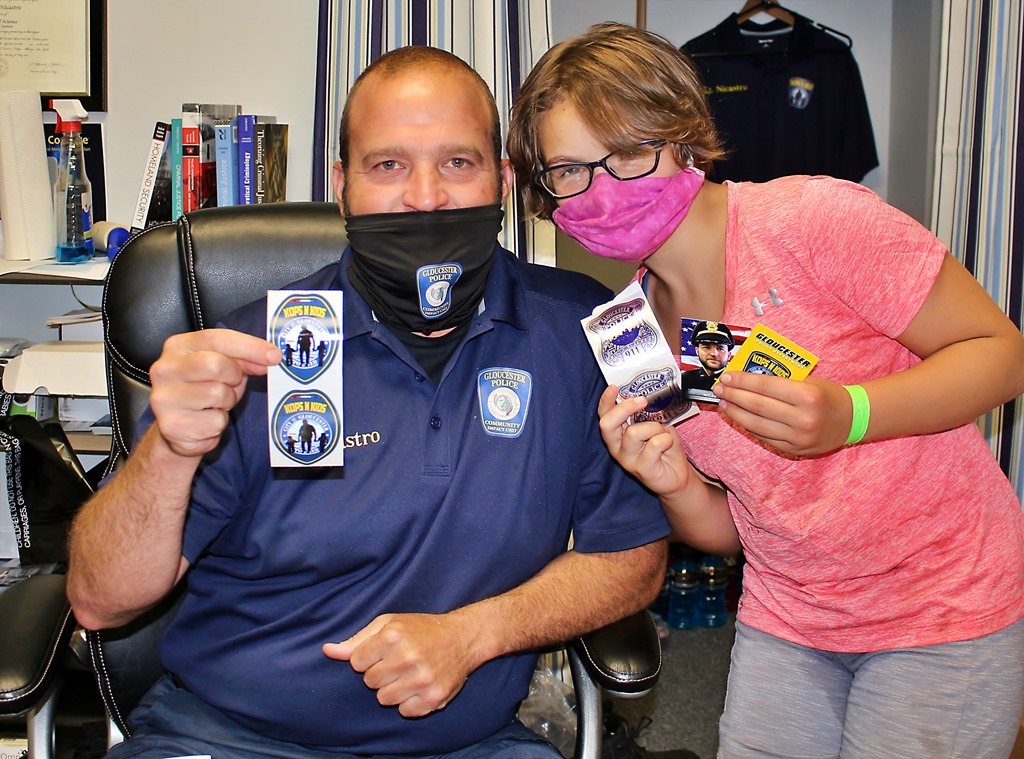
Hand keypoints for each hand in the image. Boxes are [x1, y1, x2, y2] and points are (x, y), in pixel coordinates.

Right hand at [148, 329, 280, 457]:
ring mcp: (165, 398)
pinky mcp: (171, 425)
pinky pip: (215, 422)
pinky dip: (219, 423)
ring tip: (215, 403)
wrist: (177, 427)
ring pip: (217, 395)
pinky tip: (206, 421)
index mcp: (177, 347)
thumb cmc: (202, 390)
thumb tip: (269, 358)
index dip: (249, 346)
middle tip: (231, 384)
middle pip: (216, 365)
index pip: (216, 339)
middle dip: (233, 377)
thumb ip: (243, 359)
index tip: (274, 356)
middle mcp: (165, 369)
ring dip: (226, 402)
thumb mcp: (222, 367)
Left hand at [322, 613, 474, 717]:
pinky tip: (419, 685)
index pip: (356, 663)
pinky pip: (404, 711)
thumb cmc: (420, 629)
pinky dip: (409, 702)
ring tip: (408, 674)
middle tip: (398, 662)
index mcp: (392, 637)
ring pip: (384, 700)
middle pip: (369, 682)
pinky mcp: (433, 697)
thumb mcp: (388, 624)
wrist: (462, 638)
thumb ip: (356, 640)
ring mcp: (421, 679)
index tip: (383, 652)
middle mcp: (407, 657)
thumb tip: (327, 651)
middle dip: (380, 674)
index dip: (368, 658)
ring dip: (393, 689)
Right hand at [598, 385, 695, 497]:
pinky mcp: (642, 469)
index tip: (614, 387)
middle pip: (607, 424)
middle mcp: (617, 447)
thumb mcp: (655, 424)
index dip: (606, 401)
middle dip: (624, 408)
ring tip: (662, 433)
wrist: (677, 474)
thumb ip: (647, 414)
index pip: (604, 416)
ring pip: (634, 432)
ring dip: (654, 427)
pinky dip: (666, 439)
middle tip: (642, 401)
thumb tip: (647, 398)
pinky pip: (654, 444)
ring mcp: (627, 460)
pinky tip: (667, 445)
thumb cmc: (663, 447)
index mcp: (617, 434)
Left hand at [713, 372, 851, 455]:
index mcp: (807, 395)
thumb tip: (745, 377)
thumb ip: (781, 380)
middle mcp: (802, 418)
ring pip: (757, 424)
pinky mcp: (794, 450)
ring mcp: (798, 437)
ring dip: (736, 413)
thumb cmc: (827, 395)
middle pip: (757, 406)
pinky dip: (749, 426)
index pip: (765, 386)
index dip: (743, 381)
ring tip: (724, 403)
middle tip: (719, 389)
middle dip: (734, 396)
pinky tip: (739, 417)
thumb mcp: (809, 380)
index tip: (727, 376)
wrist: (851, 420)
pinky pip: (764, 437)